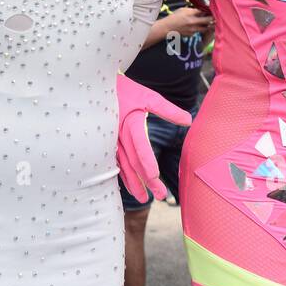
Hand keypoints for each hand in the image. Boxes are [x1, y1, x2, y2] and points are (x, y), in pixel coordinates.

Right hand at [115, 74, 192, 203]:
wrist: (96, 87)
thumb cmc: (125, 90)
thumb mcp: (148, 96)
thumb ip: (168, 110)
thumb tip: (189, 120)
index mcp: (130, 124)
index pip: (140, 147)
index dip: (147, 162)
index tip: (154, 177)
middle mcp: (119, 136)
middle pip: (134, 162)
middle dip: (146, 181)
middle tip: (160, 196)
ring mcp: (110, 142)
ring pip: (122, 166)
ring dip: (133, 183)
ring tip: (143, 199)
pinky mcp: (105, 143)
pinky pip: (114, 163)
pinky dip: (122, 175)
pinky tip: (128, 184)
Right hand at [163, 6, 212, 37]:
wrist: (168, 27)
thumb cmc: (175, 17)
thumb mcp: (183, 10)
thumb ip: (193, 10)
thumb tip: (202, 10)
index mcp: (191, 15)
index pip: (204, 12)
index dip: (210, 11)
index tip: (213, 10)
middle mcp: (193, 23)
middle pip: (208, 21)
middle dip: (213, 19)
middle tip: (216, 17)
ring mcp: (193, 30)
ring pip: (205, 28)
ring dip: (208, 25)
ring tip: (210, 22)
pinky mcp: (192, 35)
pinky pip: (199, 31)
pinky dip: (200, 28)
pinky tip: (197, 26)